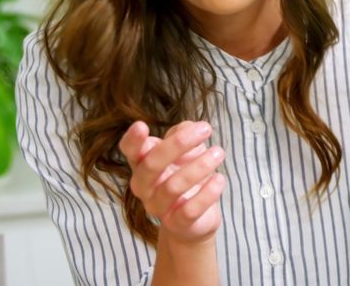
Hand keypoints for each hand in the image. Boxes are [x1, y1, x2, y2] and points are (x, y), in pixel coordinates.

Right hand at [119, 120, 226, 244]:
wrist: (194, 219)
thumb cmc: (186, 175)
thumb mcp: (186, 151)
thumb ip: (183, 134)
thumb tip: (188, 127)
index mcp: (142, 164)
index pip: (130, 151)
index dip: (132, 140)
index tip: (141, 125)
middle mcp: (144, 186)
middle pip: (151, 164)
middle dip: (178, 144)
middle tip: (206, 129)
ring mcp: (158, 206)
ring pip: (173, 186)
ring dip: (199, 166)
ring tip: (218, 153)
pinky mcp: (177, 223)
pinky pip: (189, 210)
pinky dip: (207, 193)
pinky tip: (219, 179)